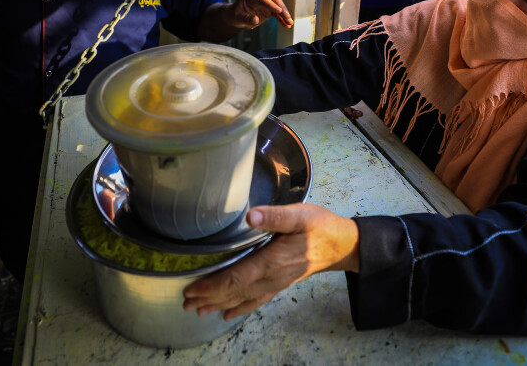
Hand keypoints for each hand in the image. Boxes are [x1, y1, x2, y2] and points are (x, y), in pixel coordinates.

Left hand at [182, 204, 359, 320]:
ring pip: (242, 298)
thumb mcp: (300, 215)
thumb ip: (274, 216)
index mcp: (272, 260)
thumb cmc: (320, 227)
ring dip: (219, 303)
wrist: (341, 245)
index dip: (213, 284)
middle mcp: (271, 276)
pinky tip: (227, 313)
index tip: (193, 288)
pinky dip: (239, 308)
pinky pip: (256, 300)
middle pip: (235, 291)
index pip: (236, 276)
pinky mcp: (279, 284)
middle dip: (209, 297)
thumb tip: (250, 214)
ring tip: (197, 309)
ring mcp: (275, 283)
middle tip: (185, 302)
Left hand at [230, 0, 293, 29]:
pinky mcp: (268, 9)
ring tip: (290, 23)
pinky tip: (287, 25)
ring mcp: (265, 3)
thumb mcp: (238, 18)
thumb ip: (246, 18)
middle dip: (281, 8)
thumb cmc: (235, 15)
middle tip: (287, 17)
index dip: (271, 4)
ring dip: (284, 14)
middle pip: (273, 0)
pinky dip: (282, 19)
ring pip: (278, 6)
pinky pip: (277, 14)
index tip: (279, 10)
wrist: (235, 17)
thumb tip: (255, 19)